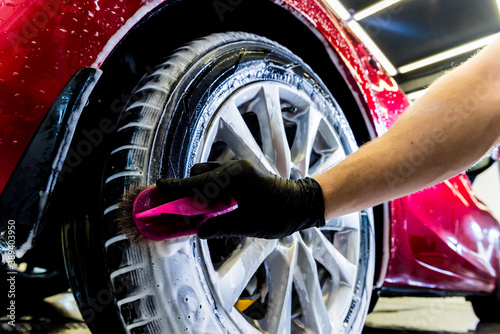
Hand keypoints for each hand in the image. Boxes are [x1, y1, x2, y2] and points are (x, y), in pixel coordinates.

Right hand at [156, 160, 324, 238]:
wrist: (302, 204)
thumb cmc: (279, 214)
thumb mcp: (247, 225)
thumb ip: (219, 227)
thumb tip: (198, 231)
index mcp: (235, 177)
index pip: (198, 182)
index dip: (176, 187)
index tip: (159, 188)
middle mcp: (234, 169)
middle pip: (199, 175)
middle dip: (187, 190)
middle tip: (181, 210)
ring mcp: (239, 170)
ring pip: (208, 176)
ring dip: (199, 191)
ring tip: (199, 211)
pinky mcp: (242, 175)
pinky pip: (218, 179)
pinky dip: (210, 191)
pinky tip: (213, 207)